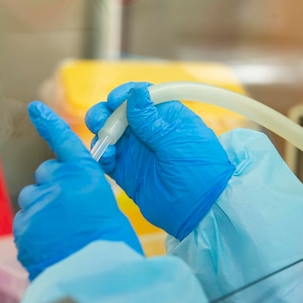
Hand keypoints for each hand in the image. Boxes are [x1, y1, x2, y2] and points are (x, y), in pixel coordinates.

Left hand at [14, 101, 141, 279]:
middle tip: (66, 211)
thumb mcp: (108, 212)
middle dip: (51, 185)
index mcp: (85, 177)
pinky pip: (24, 222)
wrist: (95, 280)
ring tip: (59, 233)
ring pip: (31, 198)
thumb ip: (86, 196)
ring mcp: (37, 206)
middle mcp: (58, 185)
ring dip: (41, 208)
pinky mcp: (22, 227)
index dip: (49, 123)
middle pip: (45, 174)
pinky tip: (49, 246)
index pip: (64, 143)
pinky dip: (33, 230)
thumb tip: (74, 200)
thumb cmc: (112, 249)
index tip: (34, 108)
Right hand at [85, 82, 234, 239]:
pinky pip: (106, 158)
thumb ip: (151, 120)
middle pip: (117, 112)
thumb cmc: (200, 170)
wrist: (202, 210)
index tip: (115, 100)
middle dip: (105, 113)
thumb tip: (136, 92)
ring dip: (101, 134)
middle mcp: (147, 131)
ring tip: (106, 145)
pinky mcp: (125, 172)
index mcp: (165, 116)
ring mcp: (135, 151)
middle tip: (101, 123)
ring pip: (108, 133)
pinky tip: (106, 159)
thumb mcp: (177, 141)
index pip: (141, 96)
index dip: (124, 94)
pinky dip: (101, 155)